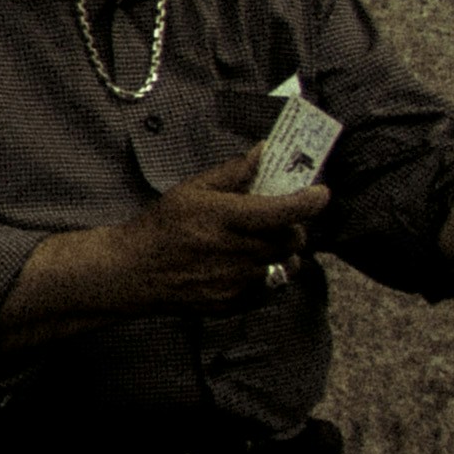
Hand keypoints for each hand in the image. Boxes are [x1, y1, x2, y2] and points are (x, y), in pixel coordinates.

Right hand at [109, 150, 331, 312]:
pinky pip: (272, 285)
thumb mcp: (191, 190)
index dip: (310, 201)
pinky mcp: (237, 302)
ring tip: (259, 243)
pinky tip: (243, 264)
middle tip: (277, 219)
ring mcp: (239, 281)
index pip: (286, 211)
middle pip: (293, 238)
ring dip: (281, 251)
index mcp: (225, 218)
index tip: (320, 192)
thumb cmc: (161, 227)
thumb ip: (232, 172)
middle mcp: (236, 251)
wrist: (133, 272)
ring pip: (287, 263)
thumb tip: (264, 151)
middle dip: (292, 226)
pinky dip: (267, 272)